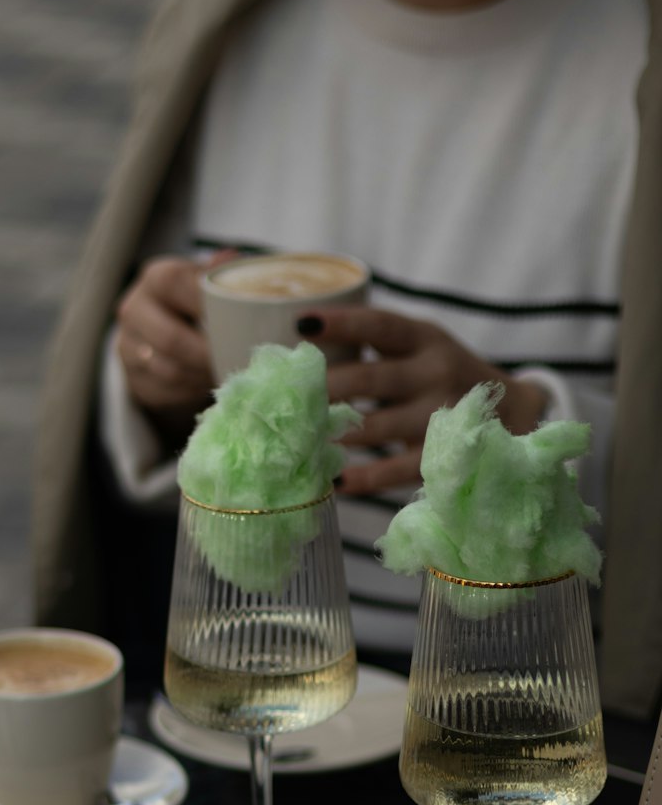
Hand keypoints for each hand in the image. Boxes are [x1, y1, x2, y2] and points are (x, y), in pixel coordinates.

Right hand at [115, 252, 232, 439]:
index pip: (175, 283)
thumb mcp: (205, 282)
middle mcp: (134, 311)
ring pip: (170, 371)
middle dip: (207, 354)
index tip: (234, 320)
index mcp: (155, 279)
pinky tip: (208, 384)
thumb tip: (232, 259)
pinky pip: (167, 393)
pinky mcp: (135, 381)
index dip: (204, 303)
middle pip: (170, 339)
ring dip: (202, 376)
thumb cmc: (193, 304)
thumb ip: (220, 273)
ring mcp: (128, 348)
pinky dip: (193, 392)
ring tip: (226, 373)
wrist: (160, 336)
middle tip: (235, 361)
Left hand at [298, 306, 547, 494]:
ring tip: (299, 439)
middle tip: (289, 396)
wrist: (515, 412)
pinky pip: (398, 469)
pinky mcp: (443, 454)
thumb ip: (377, 347)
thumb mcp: (423, 346)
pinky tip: (334, 479)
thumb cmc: (443, 375)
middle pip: (373, 378)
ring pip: (379, 426)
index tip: (302, 325)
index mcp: (425, 338)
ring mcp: (441, 415)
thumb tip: (302, 353)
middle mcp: (435, 372)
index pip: (380, 325)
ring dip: (338, 434)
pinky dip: (364, 477)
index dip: (342, 324)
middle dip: (328, 387)